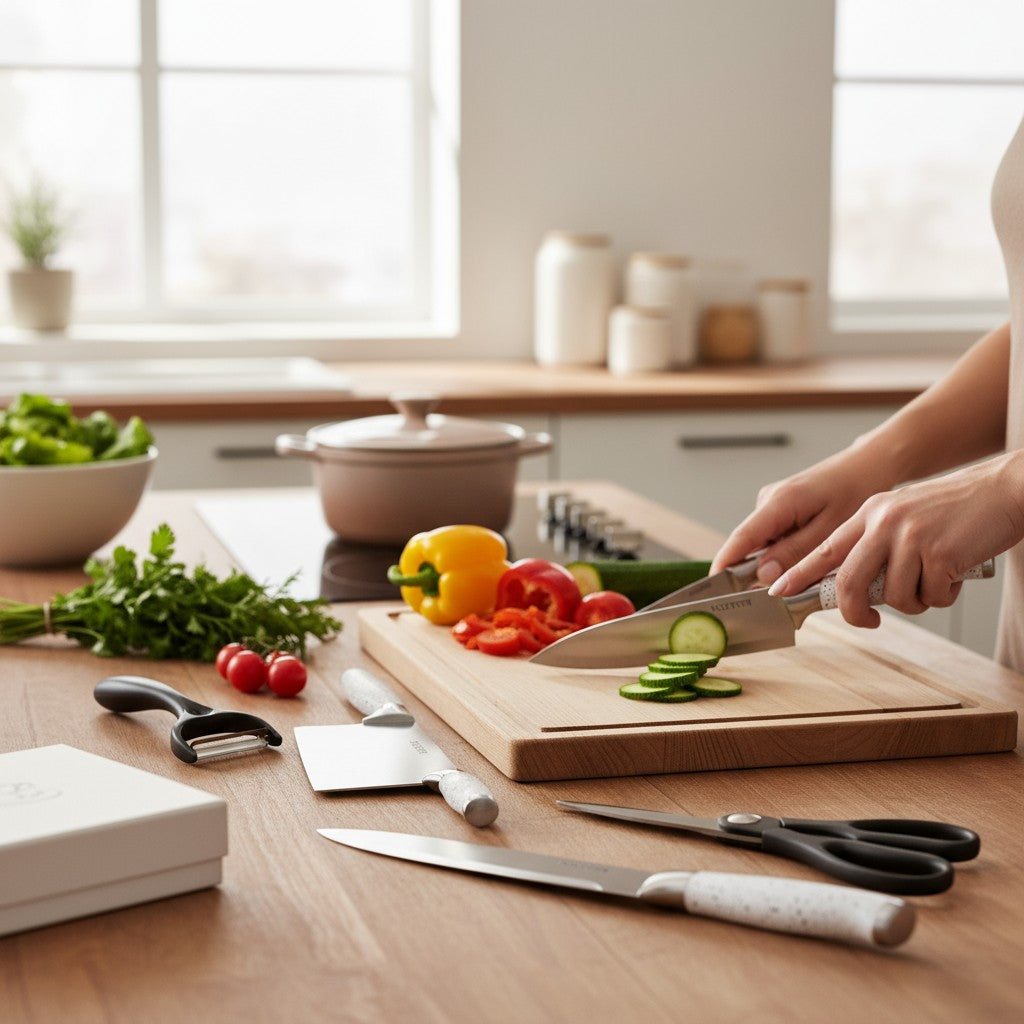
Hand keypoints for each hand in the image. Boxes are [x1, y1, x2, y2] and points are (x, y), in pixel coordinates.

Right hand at [710, 444, 895, 583]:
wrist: (868, 465)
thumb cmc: (856, 490)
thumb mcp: (831, 529)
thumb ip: (796, 553)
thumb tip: (764, 576)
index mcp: (778, 502)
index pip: (740, 539)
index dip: (724, 566)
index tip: (714, 590)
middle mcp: (768, 501)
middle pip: (748, 546)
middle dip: (756, 574)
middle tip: (779, 597)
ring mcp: (772, 504)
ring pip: (762, 545)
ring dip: (775, 564)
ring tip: (806, 574)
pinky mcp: (780, 509)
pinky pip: (773, 538)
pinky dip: (784, 553)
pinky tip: (806, 558)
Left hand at [767, 451, 1023, 627]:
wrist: (1006, 490)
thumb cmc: (958, 511)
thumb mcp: (905, 515)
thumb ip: (877, 543)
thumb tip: (856, 589)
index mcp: (871, 512)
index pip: (825, 547)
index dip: (799, 573)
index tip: (779, 591)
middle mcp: (884, 521)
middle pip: (849, 581)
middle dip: (854, 611)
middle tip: (868, 622)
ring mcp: (911, 535)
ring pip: (894, 596)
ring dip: (917, 601)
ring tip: (936, 580)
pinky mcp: (939, 552)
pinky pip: (931, 597)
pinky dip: (945, 596)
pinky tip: (957, 573)